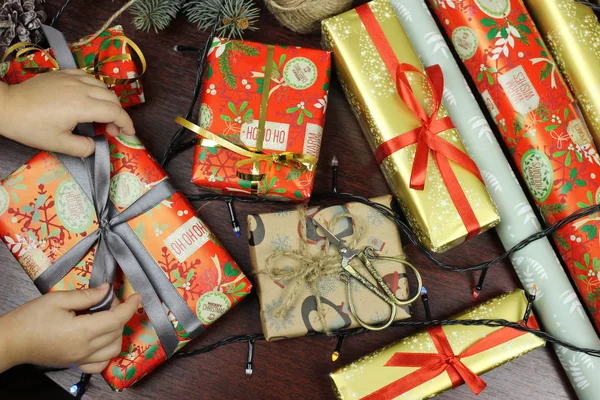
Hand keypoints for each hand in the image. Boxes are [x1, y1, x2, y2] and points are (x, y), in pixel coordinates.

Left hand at [0, 69, 134, 156]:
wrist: (7, 107)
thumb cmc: (31, 127)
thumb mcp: (58, 144)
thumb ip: (83, 148)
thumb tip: (95, 146)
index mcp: (82, 106)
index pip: (115, 112)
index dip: (126, 123)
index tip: (129, 134)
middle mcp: (81, 89)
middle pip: (112, 98)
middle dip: (118, 115)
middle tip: (110, 130)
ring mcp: (72, 78)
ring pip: (102, 86)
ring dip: (108, 101)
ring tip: (100, 115)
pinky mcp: (63, 74)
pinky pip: (88, 77)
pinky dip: (95, 88)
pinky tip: (89, 98)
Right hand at [0, 283, 141, 373]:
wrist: (10, 341)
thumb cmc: (30, 318)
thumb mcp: (57, 299)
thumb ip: (86, 295)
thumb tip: (107, 289)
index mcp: (82, 332)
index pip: (117, 319)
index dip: (130, 306)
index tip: (137, 295)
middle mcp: (85, 349)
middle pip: (117, 332)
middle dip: (121, 314)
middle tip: (110, 300)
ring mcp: (80, 359)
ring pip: (113, 349)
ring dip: (117, 332)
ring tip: (107, 317)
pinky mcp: (75, 364)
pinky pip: (100, 364)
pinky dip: (108, 352)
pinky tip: (103, 338)